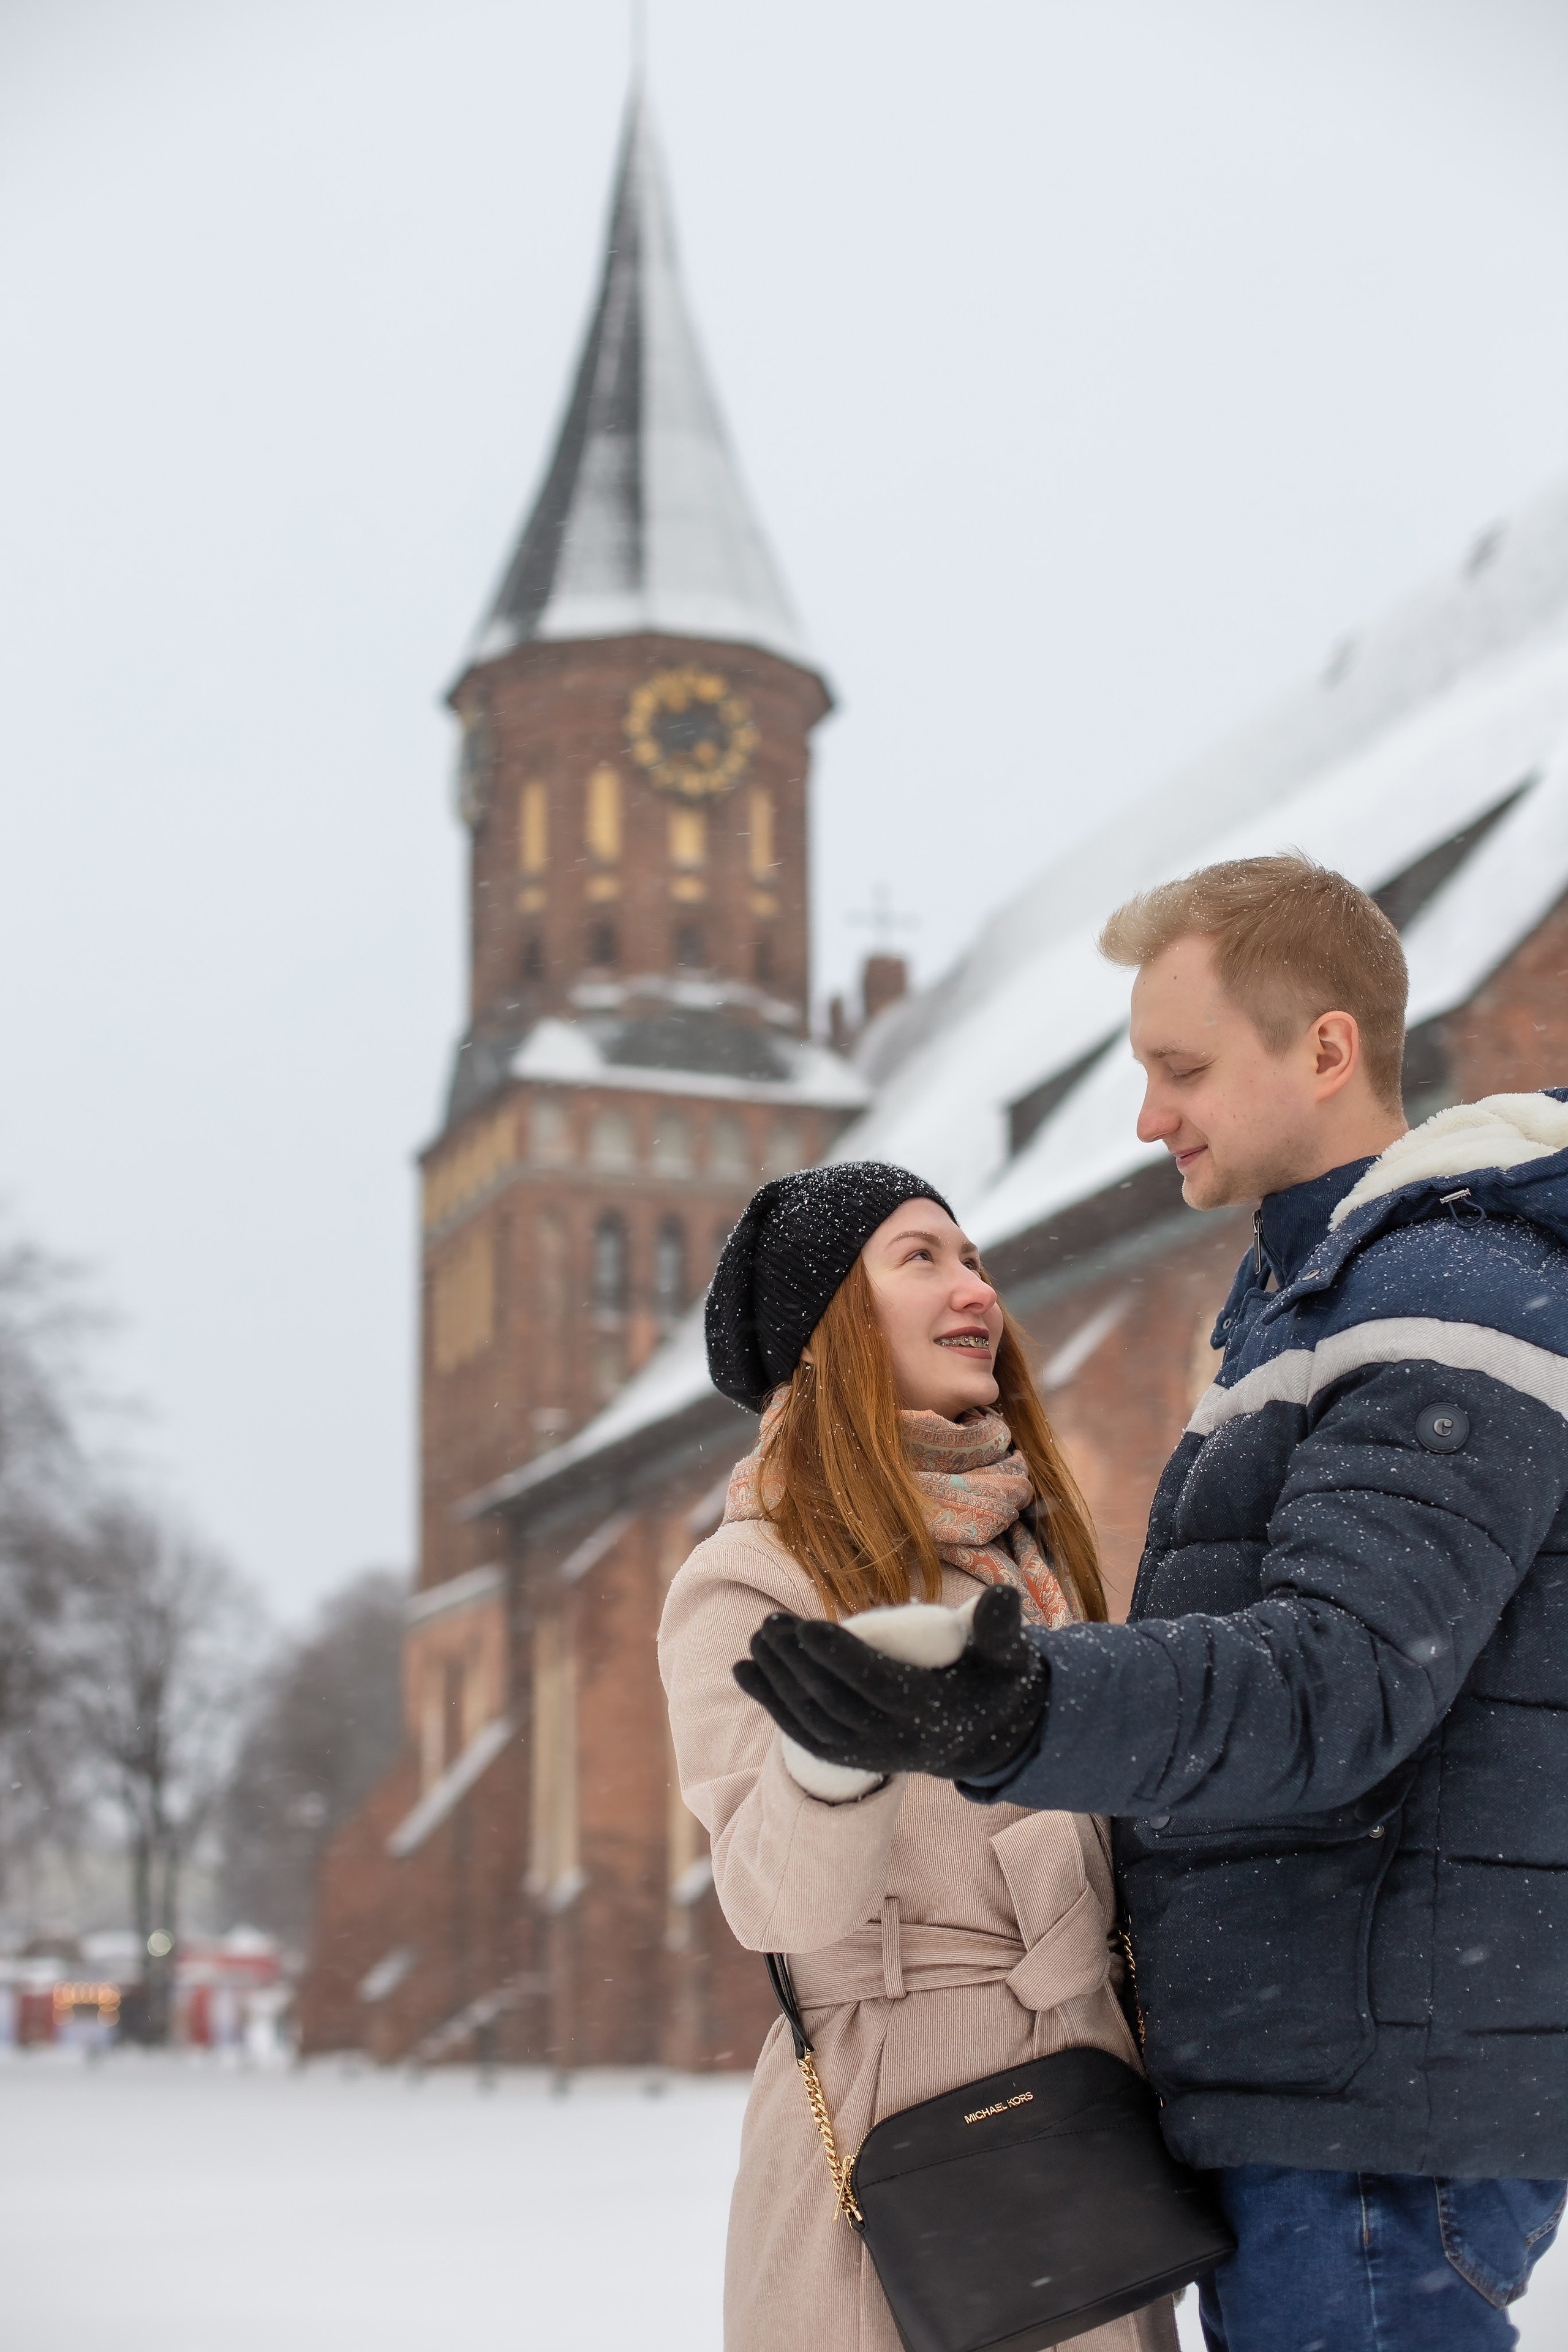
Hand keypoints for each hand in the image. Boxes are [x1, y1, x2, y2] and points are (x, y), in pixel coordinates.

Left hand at [733, 1585, 1047, 1780]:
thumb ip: (1001, 1627)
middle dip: (798, 1663)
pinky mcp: (851, 1756)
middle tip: (770, 1624)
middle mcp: (896, 1741)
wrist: (986, 1737)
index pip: (876, 1684)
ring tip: (757, 1638)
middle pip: (835, 1701)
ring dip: (778, 1680)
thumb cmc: (991, 1680)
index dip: (841, 1657)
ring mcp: (870, 1753)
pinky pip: (803, 1734)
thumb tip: (1005, 1594)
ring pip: (813, 1719)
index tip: (808, 1626)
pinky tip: (744, 1671)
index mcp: (931, 1711)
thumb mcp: (1007, 1655)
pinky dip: (771, 1703)